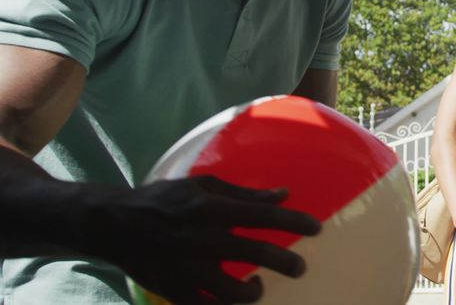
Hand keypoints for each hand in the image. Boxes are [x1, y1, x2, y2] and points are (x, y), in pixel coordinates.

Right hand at [74, 175, 320, 303]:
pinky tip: (232, 301)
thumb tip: (284, 195)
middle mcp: (204, 240)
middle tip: (301, 267)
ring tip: (258, 286)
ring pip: (235, 292)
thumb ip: (245, 194)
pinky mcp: (175, 291)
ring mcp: (189, 270)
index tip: (316, 228)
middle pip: (258, 254)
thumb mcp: (203, 186)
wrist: (113, 225)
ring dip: (255, 292)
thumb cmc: (163, 200)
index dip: (295, 222)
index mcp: (212, 209)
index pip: (264, 216)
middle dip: (288, 263)